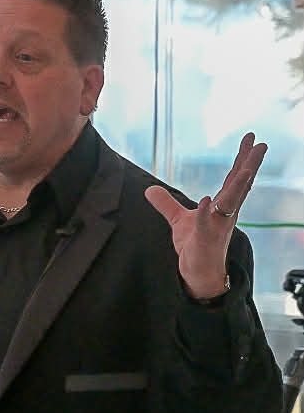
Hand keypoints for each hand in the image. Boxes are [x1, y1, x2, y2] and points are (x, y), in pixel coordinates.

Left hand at [144, 132, 266, 298]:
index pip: (234, 178)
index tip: (251, 138)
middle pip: (240, 185)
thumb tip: (150, 189)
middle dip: (250, 165)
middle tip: (262, 145)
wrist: (197, 274)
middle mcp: (225, 214)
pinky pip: (206, 224)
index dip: (242, 158)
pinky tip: (207, 200)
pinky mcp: (205, 240)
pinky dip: (206, 212)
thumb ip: (167, 204)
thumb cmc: (195, 246)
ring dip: (238, 186)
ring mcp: (217, 226)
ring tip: (246, 169)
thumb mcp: (179, 221)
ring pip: (231, 203)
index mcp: (222, 206)